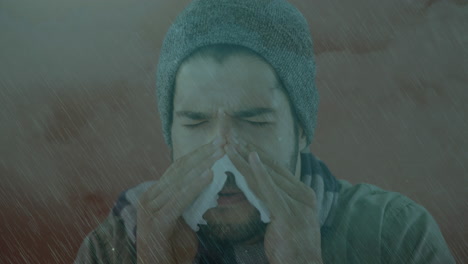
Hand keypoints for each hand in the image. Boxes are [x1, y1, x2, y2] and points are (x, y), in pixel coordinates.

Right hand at [136, 136, 225, 263]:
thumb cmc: (173, 246)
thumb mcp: (183, 217)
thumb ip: (189, 198)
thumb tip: (208, 179)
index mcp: (155, 193)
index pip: (178, 167)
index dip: (198, 154)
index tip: (218, 143)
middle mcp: (149, 197)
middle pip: (179, 169)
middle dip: (203, 154)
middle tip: (222, 141)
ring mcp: (150, 209)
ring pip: (179, 181)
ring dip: (202, 165)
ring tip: (219, 153)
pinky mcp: (155, 223)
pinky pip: (178, 200)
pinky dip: (195, 186)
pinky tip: (209, 175)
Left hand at [224, 135, 322, 263]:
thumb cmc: (292, 247)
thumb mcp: (286, 219)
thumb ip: (278, 202)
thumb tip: (260, 190)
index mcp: (304, 194)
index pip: (278, 168)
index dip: (258, 153)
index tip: (242, 141)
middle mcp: (303, 195)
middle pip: (272, 167)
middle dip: (249, 150)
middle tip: (231, 135)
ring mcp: (297, 204)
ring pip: (267, 176)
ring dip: (246, 158)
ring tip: (230, 145)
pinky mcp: (288, 215)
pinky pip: (270, 190)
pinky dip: (259, 172)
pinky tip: (249, 159)